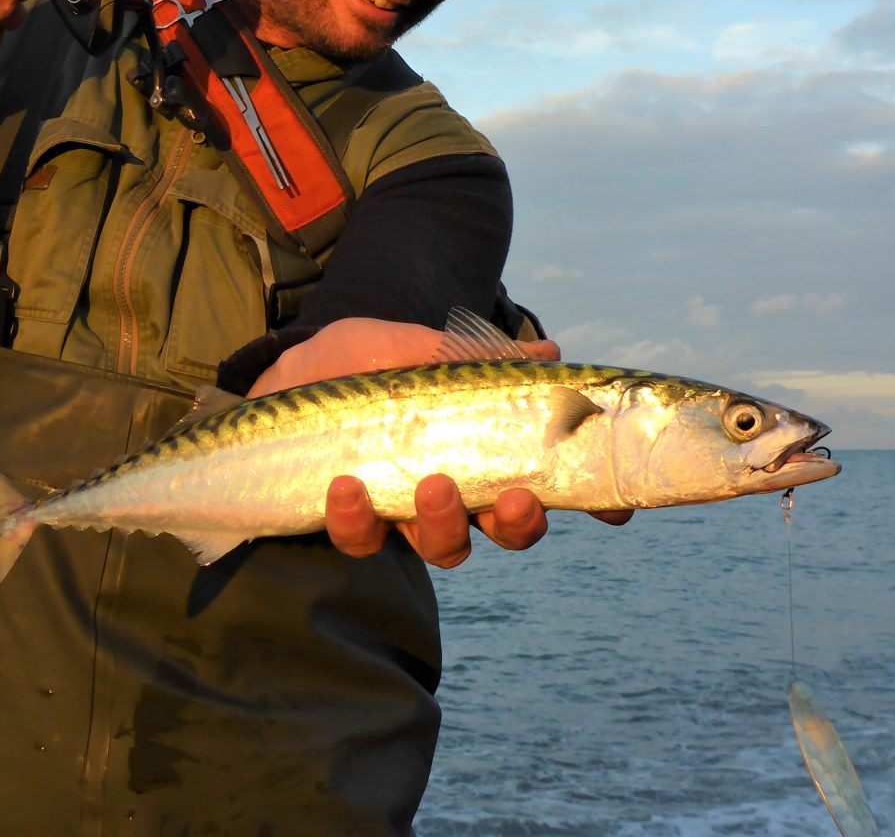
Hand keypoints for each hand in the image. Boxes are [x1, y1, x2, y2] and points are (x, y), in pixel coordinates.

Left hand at [246, 316, 624, 565]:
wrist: (278, 375)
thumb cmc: (356, 360)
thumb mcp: (414, 346)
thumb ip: (473, 356)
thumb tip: (548, 353)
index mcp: (481, 448)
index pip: (549, 484)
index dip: (590, 503)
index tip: (617, 510)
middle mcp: (454, 491)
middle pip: (508, 531)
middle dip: (520, 524)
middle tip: (515, 499)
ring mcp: (403, 513)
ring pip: (446, 548)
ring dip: (445, 523)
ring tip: (430, 485)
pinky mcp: (349, 523)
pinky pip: (363, 540)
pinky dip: (359, 517)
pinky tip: (346, 485)